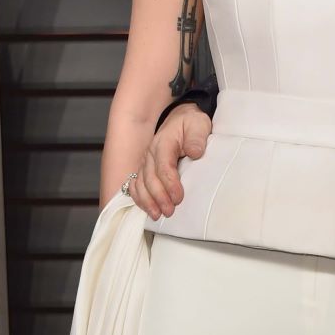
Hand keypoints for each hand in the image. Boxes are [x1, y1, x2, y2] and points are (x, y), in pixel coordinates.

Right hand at [130, 103, 212, 219]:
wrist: (181, 119)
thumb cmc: (191, 124)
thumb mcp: (199, 125)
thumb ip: (197, 138)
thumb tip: (195, 152)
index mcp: (163, 142)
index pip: (163, 165)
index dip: (169, 183)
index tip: (178, 197)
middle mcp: (150, 153)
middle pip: (150, 178)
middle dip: (159, 197)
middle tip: (170, 211)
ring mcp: (145, 161)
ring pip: (140, 184)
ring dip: (147, 201)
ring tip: (157, 215)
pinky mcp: (144, 168)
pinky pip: (135, 184)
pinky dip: (139, 198)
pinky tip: (147, 208)